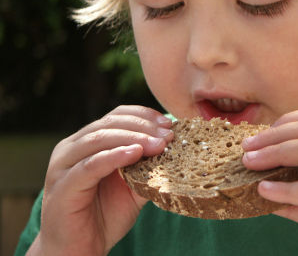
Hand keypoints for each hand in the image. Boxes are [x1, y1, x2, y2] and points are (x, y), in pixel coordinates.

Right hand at [28, 105, 173, 255]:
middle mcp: (72, 148)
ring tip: (159, 144)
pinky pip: (89, 165)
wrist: (79, 251)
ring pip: (99, 139)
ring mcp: (64, 165)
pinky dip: (114, 156)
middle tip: (169, 135)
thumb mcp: (134, 186)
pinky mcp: (62, 186)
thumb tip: (175, 149)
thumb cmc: (104, 215)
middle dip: (143, 127)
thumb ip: (148, 166)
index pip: (116, 116)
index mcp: (87, 142)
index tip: (168, 123)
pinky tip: (135, 154)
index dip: (143, 115)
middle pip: (109, 123)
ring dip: (133, 138)